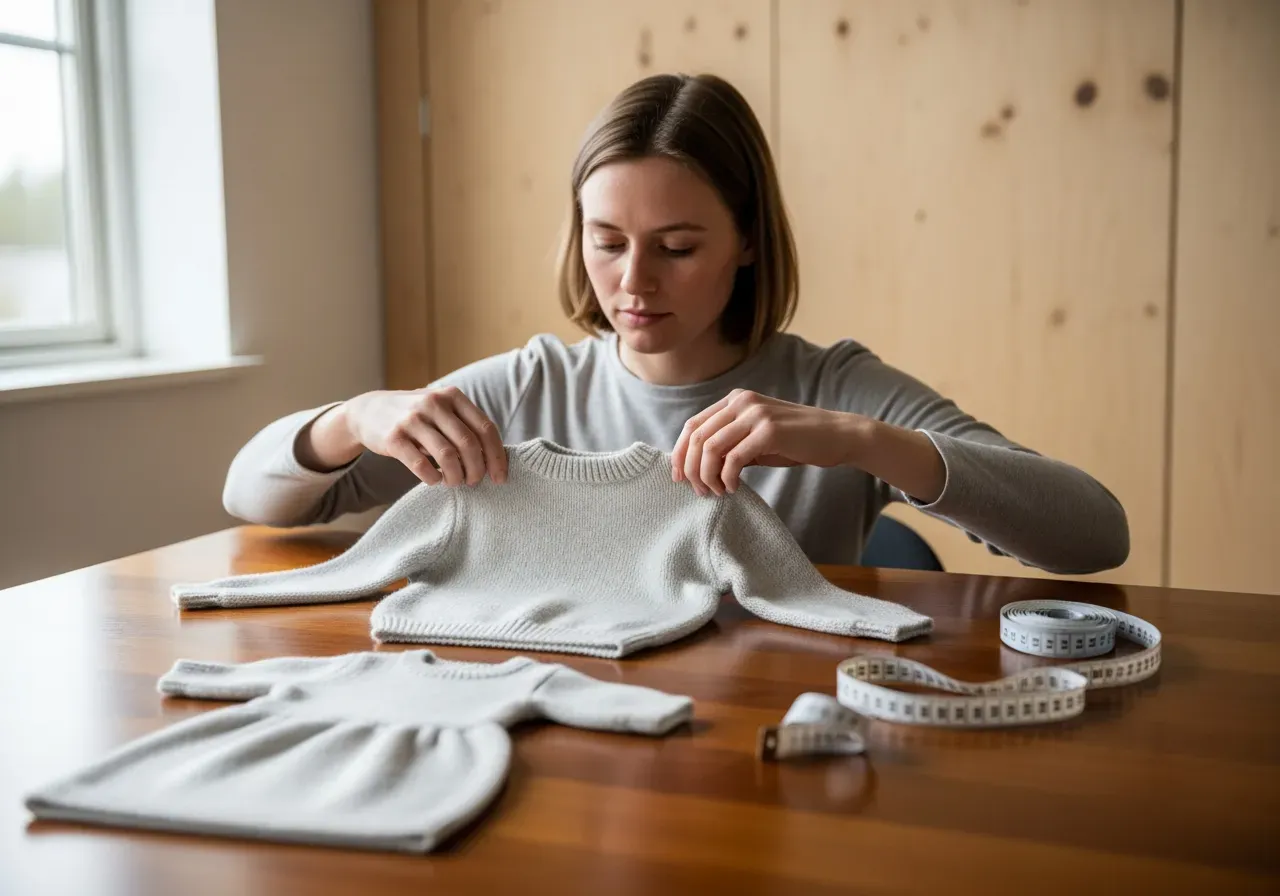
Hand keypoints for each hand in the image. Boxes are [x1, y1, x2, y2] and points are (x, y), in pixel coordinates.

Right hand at [337, 386, 507, 485]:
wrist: (368, 411)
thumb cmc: (416, 416)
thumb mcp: (442, 410)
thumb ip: (465, 426)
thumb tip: (495, 460)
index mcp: (452, 396)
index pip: (485, 428)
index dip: (496, 456)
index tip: (500, 477)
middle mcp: (434, 404)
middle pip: (469, 444)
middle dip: (477, 470)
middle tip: (474, 482)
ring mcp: (412, 419)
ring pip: (447, 456)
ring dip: (456, 476)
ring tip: (454, 482)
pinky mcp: (393, 437)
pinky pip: (421, 465)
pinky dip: (433, 478)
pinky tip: (434, 480)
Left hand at [671, 390, 862, 495]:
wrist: (837, 435)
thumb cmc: (796, 441)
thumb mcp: (756, 439)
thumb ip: (729, 445)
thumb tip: (695, 468)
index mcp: (735, 400)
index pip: (693, 425)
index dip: (679, 453)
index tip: (679, 478)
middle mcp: (741, 402)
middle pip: (696, 437)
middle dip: (691, 469)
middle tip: (699, 491)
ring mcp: (755, 414)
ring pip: (710, 448)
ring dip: (707, 476)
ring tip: (717, 491)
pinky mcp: (769, 431)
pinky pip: (733, 459)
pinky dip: (728, 478)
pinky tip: (734, 488)